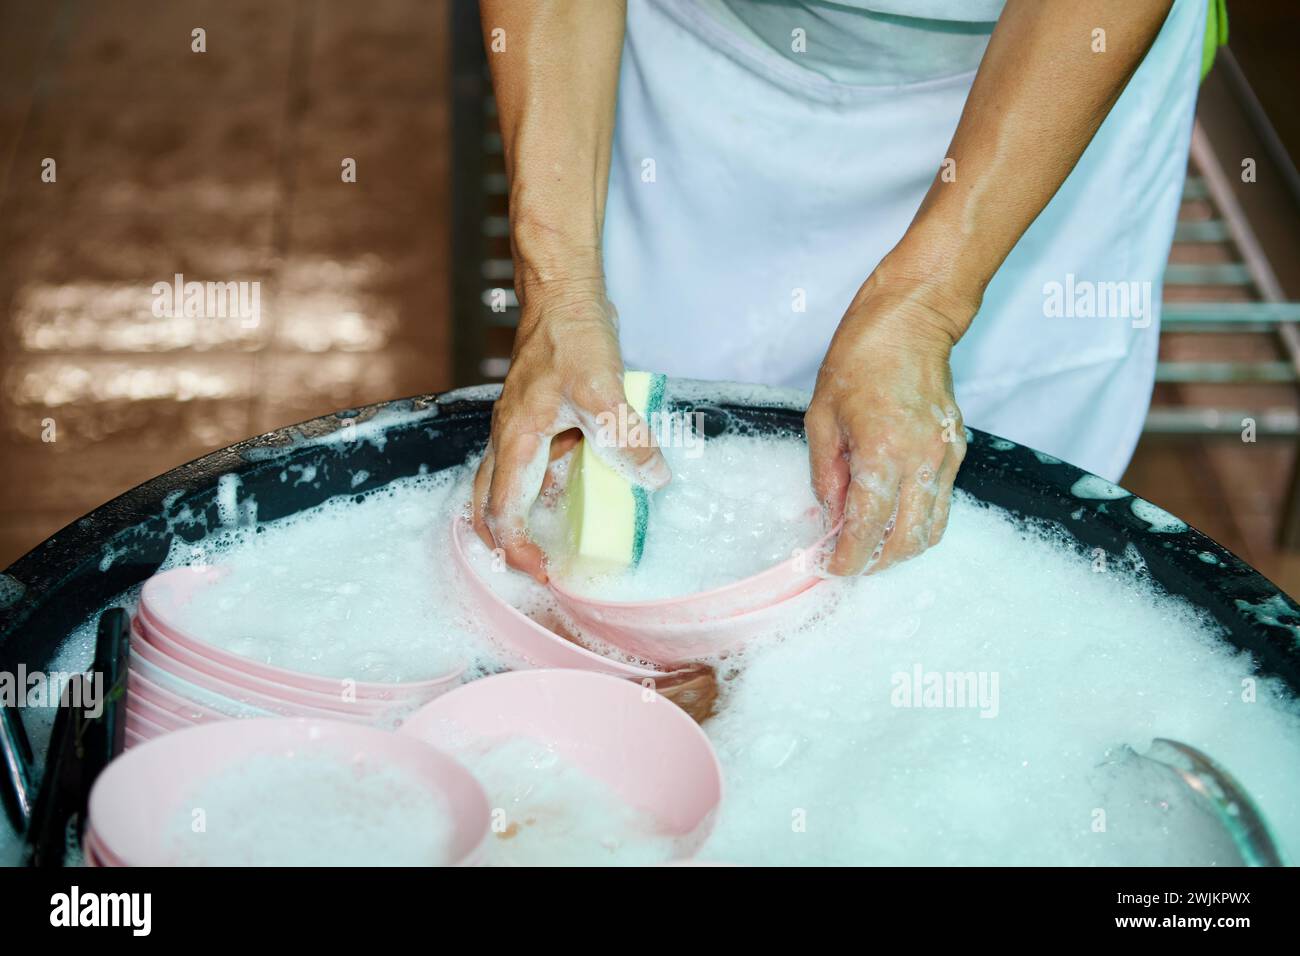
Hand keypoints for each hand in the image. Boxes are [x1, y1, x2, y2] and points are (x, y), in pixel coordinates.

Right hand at [472, 284, 671, 582]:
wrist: (563, 291)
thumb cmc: (571, 333)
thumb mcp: (603, 389)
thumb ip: (624, 437)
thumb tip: (651, 478)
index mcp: (516, 439)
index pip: (503, 510)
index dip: (519, 548)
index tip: (544, 572)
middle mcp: (511, 438)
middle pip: (490, 505)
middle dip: (509, 542)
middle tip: (540, 568)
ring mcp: (523, 428)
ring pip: (512, 485)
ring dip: (529, 517)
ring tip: (560, 543)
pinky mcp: (541, 417)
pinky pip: (539, 463)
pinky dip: (552, 487)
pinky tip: (586, 491)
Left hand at [806, 280, 971, 575]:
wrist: (911, 322)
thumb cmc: (860, 360)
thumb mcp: (821, 418)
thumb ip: (826, 476)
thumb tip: (829, 517)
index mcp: (882, 454)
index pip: (867, 529)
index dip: (847, 558)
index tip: (831, 568)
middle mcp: (921, 463)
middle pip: (906, 542)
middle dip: (875, 562)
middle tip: (848, 562)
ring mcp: (945, 459)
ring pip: (932, 531)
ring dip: (900, 548)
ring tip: (870, 545)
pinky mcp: (956, 452)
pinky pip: (941, 505)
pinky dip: (917, 522)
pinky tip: (892, 513)